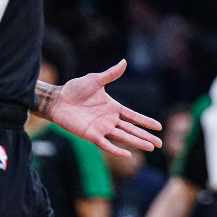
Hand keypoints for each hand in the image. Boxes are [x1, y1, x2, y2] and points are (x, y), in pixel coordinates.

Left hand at [42, 59, 162, 156]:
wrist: (57, 100)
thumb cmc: (74, 89)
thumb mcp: (95, 80)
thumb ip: (111, 74)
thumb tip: (124, 62)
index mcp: (113, 107)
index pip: (133, 116)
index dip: (145, 121)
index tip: (159, 127)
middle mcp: (109, 120)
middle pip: (132, 129)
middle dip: (146, 136)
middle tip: (159, 144)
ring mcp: (102, 128)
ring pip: (124, 137)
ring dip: (137, 142)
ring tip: (151, 148)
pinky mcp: (92, 135)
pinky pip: (107, 144)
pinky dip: (117, 150)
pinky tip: (128, 155)